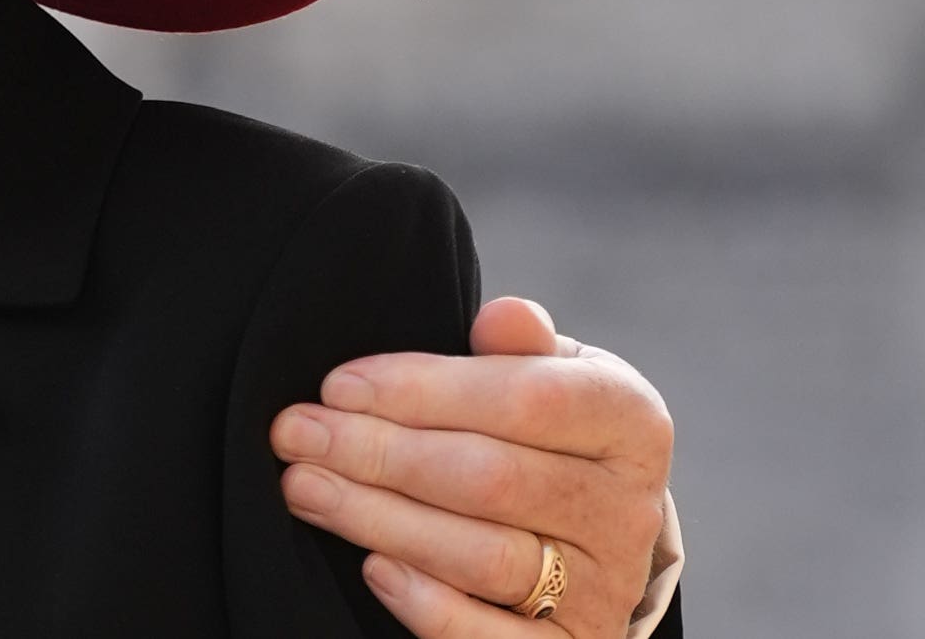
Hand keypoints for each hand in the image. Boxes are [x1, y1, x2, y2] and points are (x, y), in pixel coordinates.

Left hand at [271, 296, 673, 638]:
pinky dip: (433, 608)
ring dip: (381, 520)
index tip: (336, 385)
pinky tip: (373, 569)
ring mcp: (606, 587)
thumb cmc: (542, 430)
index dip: (423, 391)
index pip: (527, 399)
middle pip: (492, 479)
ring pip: (485, 557)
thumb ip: (519, 345)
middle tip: (294, 435)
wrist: (588, 526)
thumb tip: (503, 316)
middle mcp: (629, 510)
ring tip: (305, 488)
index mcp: (630, 421)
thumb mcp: (543, 373)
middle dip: (378, 453)